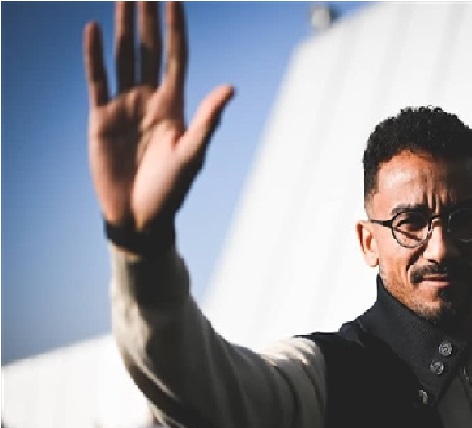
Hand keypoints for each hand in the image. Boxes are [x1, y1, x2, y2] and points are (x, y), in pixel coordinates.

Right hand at [83, 2, 233, 234]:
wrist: (140, 216)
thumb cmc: (171, 190)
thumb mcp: (192, 154)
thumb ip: (209, 119)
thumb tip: (231, 88)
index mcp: (175, 106)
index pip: (176, 57)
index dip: (175, 28)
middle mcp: (150, 99)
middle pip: (149, 50)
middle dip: (148, 18)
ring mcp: (124, 106)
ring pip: (123, 58)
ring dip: (124, 28)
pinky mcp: (101, 118)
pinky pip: (97, 80)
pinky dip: (94, 56)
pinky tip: (94, 30)